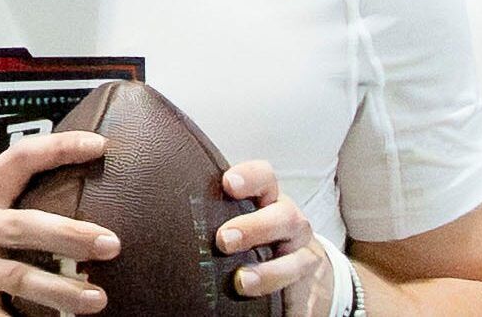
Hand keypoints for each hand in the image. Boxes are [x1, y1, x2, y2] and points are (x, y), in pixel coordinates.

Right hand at [0, 131, 120, 316]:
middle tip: (111, 244)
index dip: (60, 147)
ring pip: (21, 278)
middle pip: (28, 226)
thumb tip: (64, 199)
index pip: (21, 158)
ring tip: (96, 299)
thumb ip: (2, 202)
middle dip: (73, 235)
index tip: (100, 145)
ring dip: (63, 292)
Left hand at [215, 159, 334, 316]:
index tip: (228, 183)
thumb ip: (217, 214)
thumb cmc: (260, 236)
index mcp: (270, 201)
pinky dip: (293, 303)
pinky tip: (275, 308)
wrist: (300, 264)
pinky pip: (305, 294)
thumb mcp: (243, 217)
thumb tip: (170, 216)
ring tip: (242, 281)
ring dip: (269, 272)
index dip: (250, 177)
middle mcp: (291, 223)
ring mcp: (303, 254)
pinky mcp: (310, 286)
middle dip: (254, 227)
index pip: (265, 178)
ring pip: (296, 259)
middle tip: (224, 239)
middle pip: (283, 216)